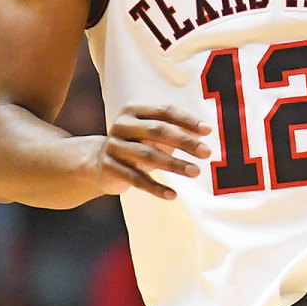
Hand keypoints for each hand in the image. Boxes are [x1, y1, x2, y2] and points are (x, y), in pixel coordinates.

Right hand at [94, 103, 212, 199]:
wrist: (98, 163)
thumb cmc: (136, 143)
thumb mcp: (153, 134)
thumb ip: (176, 130)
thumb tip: (204, 132)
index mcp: (134, 110)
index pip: (165, 111)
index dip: (188, 120)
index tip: (208, 131)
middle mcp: (122, 125)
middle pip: (158, 130)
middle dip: (185, 142)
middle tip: (206, 152)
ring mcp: (114, 146)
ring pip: (148, 155)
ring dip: (174, 164)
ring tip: (195, 172)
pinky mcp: (110, 168)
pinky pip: (136, 179)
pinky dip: (156, 188)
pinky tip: (173, 195)